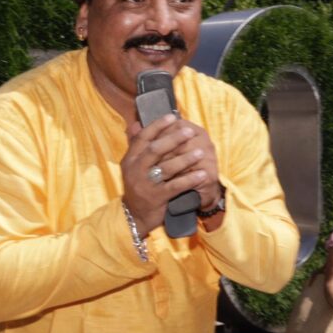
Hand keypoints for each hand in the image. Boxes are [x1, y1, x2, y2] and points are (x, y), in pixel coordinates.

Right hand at [121, 114, 220, 235]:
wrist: (134, 215)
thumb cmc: (137, 186)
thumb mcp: (132, 166)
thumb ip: (135, 145)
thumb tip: (135, 123)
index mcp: (130, 159)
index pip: (143, 137)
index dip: (157, 126)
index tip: (172, 117)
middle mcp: (135, 170)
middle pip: (155, 150)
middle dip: (174, 139)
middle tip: (190, 131)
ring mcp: (145, 184)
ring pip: (167, 168)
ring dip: (186, 159)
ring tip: (201, 152)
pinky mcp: (156, 197)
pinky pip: (175, 186)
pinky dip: (189, 179)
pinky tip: (202, 174)